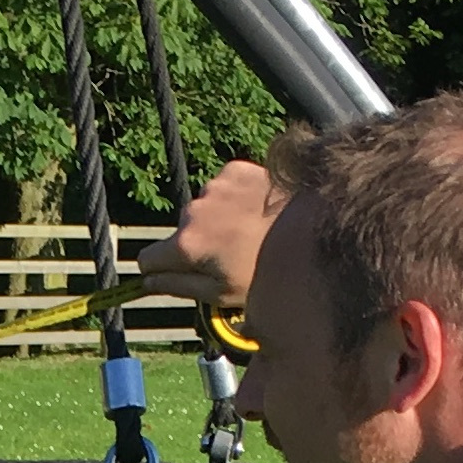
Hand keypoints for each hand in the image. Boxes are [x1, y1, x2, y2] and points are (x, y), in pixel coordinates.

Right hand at [131, 158, 278, 310]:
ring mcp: (214, 187)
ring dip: (218, 219)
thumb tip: (146, 283)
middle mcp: (193, 211)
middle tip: (231, 255)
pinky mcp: (234, 170)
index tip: (177, 273)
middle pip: (180, 232)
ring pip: (203, 208)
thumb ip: (176, 287)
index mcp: (186, 245)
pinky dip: (234, 198)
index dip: (160, 270)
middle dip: (197, 243)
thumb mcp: (220, 293)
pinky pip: (222, 187)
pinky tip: (256, 210)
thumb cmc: (268, 270)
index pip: (147, 259)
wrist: (316, 228)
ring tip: (249, 232)